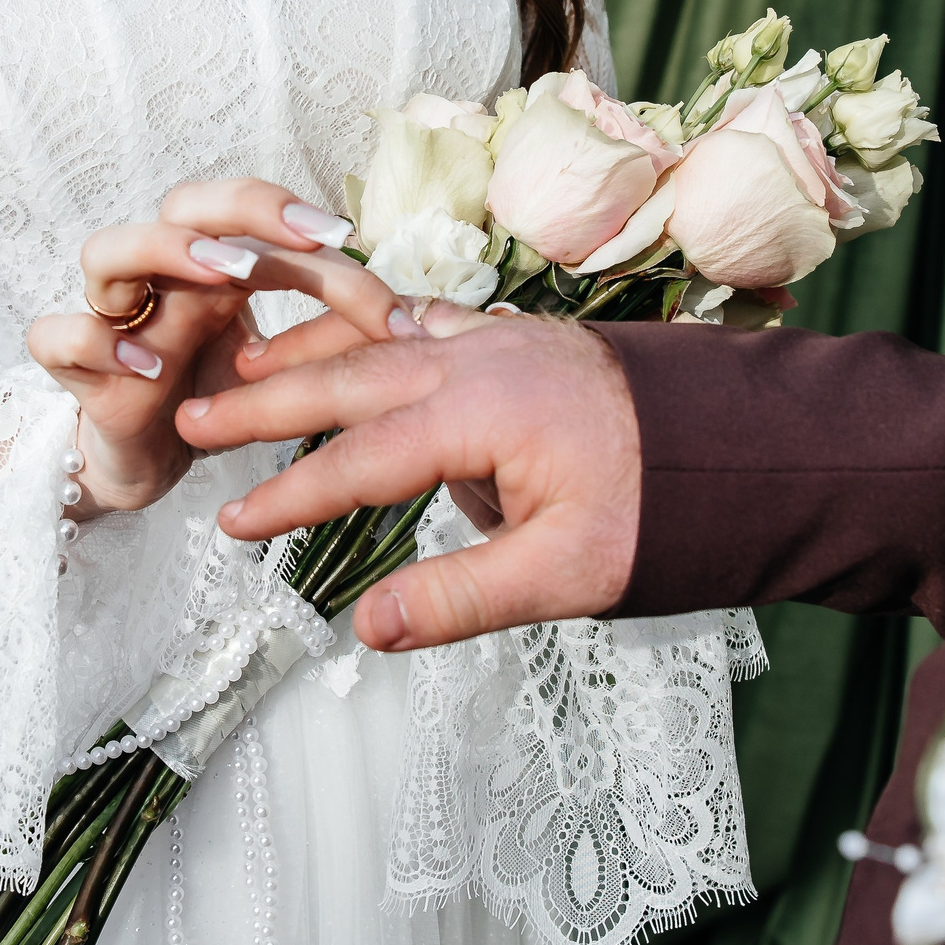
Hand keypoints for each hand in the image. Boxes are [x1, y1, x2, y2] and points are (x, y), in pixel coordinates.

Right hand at [27, 181, 410, 516]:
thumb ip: (332, 336)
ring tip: (224, 277)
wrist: (146, 462)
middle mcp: (163, 275)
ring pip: (107, 249)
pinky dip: (95, 341)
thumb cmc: (215, 393)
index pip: (257, 213)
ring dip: (167, 252)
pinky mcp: (74, 370)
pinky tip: (146, 369)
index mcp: (215, 263)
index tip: (354, 246)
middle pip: (185, 201)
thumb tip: (424, 324)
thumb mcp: (280, 363)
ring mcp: (114, 316)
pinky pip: (58, 334)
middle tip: (305, 236)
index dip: (301, 220)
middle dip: (243, 210)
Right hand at [175, 306, 641, 651]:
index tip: (232, 526)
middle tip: (196, 417)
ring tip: (246, 362)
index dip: (291, 495)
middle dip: (266, 400)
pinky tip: (354, 330)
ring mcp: (500, 338)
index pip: (361, 460)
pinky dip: (373, 324)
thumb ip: (458, 598)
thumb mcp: (566, 574)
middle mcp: (480, 359)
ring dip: (311, 349)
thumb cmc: (667, 508)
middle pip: (350, 375)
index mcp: (483, 413)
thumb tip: (364, 628)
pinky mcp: (520, 336)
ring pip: (381, 333)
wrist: (748, 442)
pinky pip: (425, 316)